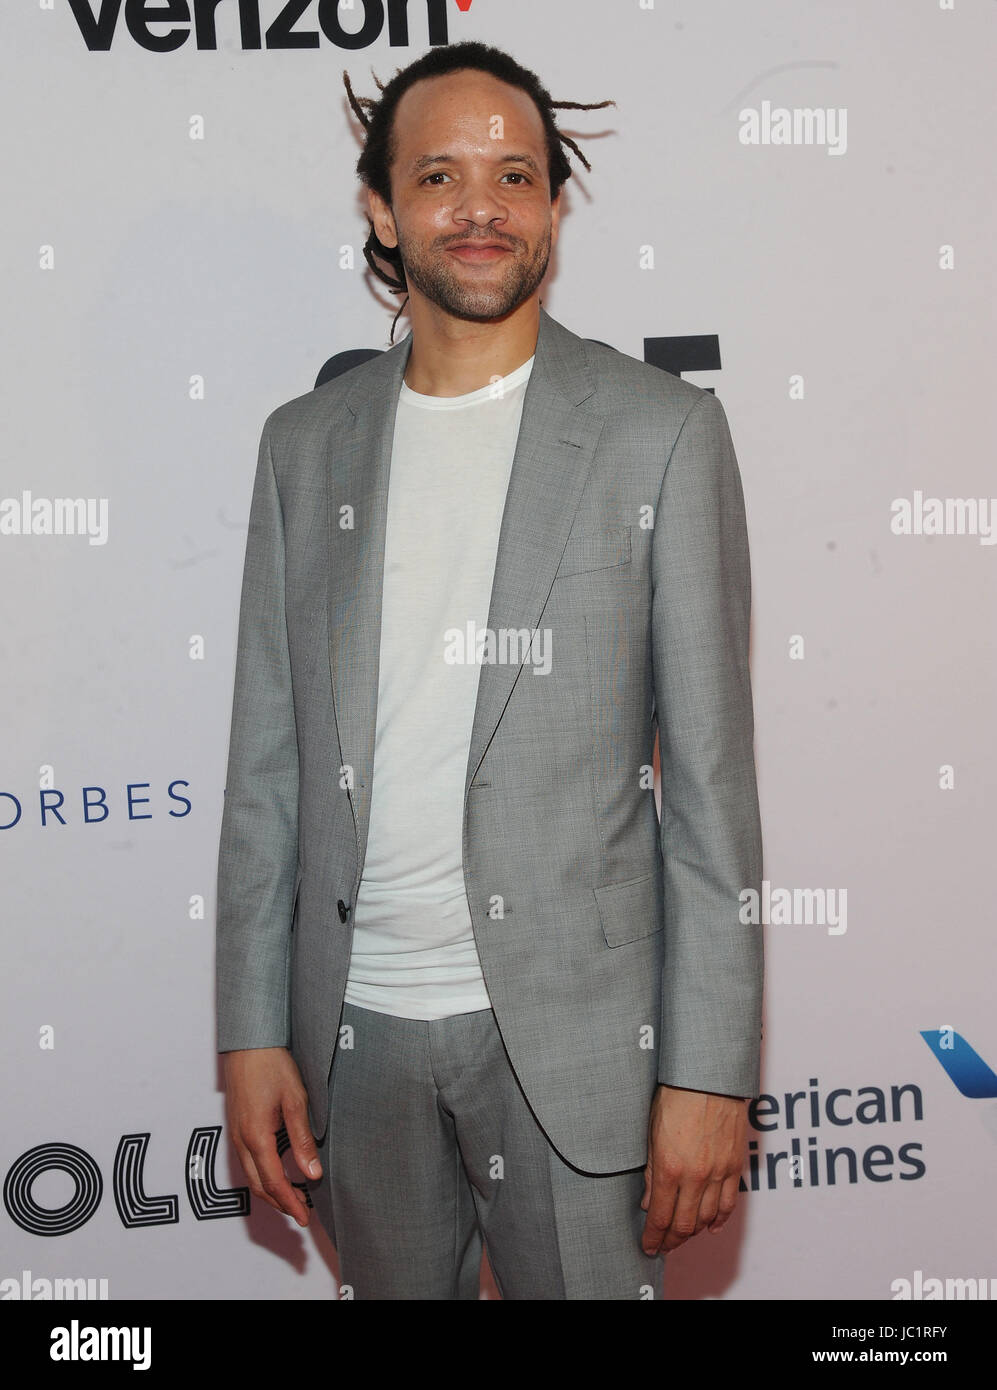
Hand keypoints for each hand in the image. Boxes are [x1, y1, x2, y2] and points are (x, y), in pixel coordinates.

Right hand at [223, 1047, 321, 1227]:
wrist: (249, 1043)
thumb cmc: (271, 1066)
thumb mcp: (295, 1101)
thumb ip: (302, 1139)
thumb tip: (311, 1172)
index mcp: (256, 1136)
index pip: (273, 1183)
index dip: (289, 1203)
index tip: (304, 1216)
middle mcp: (241, 1140)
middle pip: (259, 1186)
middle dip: (280, 1204)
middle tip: (301, 1213)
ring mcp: (235, 1134)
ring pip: (251, 1176)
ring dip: (270, 1192)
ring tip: (293, 1198)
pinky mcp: (236, 1127)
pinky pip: (247, 1162)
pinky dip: (262, 1176)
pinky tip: (276, 1174)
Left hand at [640, 1083, 747, 1255]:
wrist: (708, 1077)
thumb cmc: (674, 1096)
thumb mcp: (651, 1132)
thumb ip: (651, 1171)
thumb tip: (648, 1201)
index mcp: (669, 1168)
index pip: (660, 1217)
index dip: (653, 1237)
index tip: (648, 1246)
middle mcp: (695, 1176)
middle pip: (684, 1224)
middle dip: (671, 1240)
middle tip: (663, 1246)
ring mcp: (718, 1173)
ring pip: (706, 1218)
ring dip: (693, 1232)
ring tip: (682, 1236)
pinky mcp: (734, 1165)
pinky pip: (728, 1202)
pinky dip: (719, 1219)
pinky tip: (711, 1226)